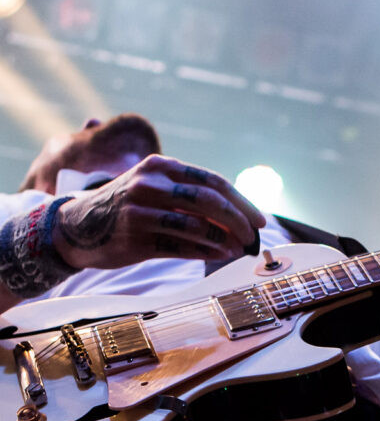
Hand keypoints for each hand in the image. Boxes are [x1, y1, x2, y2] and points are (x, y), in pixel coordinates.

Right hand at [52, 154, 265, 270]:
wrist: (78, 225)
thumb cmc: (127, 206)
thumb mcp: (154, 186)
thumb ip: (189, 194)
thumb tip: (238, 215)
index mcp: (160, 165)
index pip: (212, 181)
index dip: (242, 201)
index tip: (260, 219)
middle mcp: (150, 184)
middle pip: (209, 201)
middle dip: (239, 221)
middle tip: (254, 237)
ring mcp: (141, 212)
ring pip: (196, 226)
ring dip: (224, 240)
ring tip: (239, 249)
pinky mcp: (135, 239)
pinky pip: (179, 247)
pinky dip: (204, 252)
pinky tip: (218, 255)